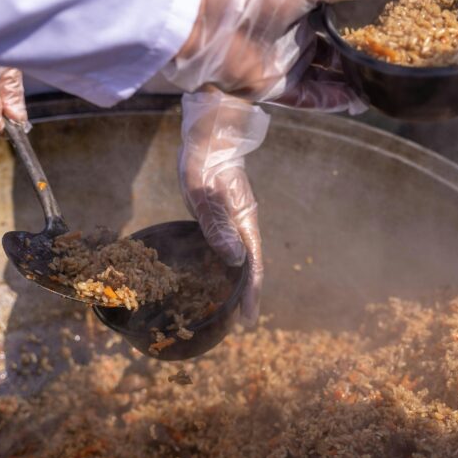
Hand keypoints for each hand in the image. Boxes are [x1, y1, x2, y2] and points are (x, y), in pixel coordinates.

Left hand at [164, 0, 371, 109]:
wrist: (207, 22)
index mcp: (299, 3)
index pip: (336, 15)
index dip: (360, 21)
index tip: (386, 27)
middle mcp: (293, 32)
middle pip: (333, 47)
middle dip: (358, 54)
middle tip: (389, 58)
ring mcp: (284, 60)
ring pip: (325, 74)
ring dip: (351, 80)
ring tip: (380, 83)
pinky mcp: (274, 87)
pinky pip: (309, 97)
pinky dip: (332, 99)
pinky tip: (358, 100)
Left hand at [179, 90, 267, 325]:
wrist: (209, 138)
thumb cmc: (204, 164)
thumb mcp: (205, 195)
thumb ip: (218, 226)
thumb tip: (236, 260)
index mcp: (245, 223)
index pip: (253, 267)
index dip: (252, 295)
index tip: (249, 320)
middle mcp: (244, 226)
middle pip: (250, 267)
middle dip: (248, 294)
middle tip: (242, 320)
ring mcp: (236, 221)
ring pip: (240, 258)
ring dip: (237, 281)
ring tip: (230, 304)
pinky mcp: (225, 216)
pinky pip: (228, 246)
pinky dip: (225, 265)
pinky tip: (215, 274)